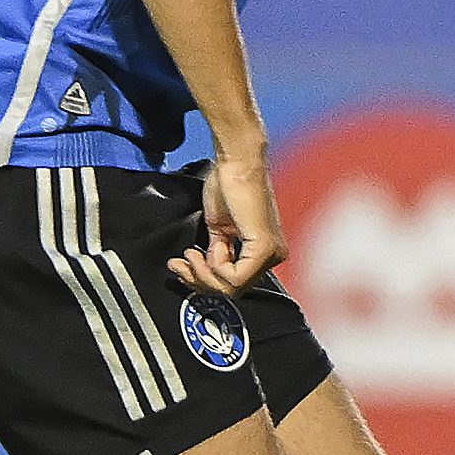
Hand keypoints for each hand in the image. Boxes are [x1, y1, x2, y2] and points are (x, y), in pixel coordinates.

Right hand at [173, 149, 287, 293]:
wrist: (235, 164)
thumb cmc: (228, 187)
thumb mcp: (218, 229)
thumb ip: (217, 253)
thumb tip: (205, 271)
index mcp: (265, 251)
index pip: (234, 284)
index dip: (204, 280)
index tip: (184, 264)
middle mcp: (273, 255)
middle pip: (232, 291)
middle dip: (199, 281)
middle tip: (181, 264)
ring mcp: (271, 253)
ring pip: (232, 288)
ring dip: (202, 274)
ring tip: (190, 255)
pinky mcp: (263, 247)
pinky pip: (234, 276)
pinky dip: (212, 267)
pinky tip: (202, 252)